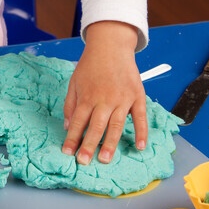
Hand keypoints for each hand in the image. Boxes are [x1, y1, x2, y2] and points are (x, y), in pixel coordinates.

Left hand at [62, 21, 146, 164]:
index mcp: (87, 96)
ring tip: (105, 160)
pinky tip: (139, 147)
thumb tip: (68, 126)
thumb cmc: (90, 65)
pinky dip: (141, 132)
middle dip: (88, 146)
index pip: (78, 121)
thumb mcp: (74, 82)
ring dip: (110, 143)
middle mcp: (105, 99)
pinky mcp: (137, 96)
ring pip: (116, 125)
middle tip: (84, 162)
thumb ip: (70, 104)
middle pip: (96, 126)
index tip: (67, 153)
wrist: (111, 46)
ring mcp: (122, 99)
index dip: (72, 138)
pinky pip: (140, 117)